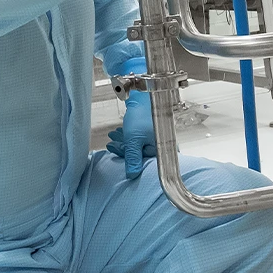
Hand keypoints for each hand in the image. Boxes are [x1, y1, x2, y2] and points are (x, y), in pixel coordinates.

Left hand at [105, 57, 156, 180]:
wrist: (141, 96)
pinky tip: (119, 134)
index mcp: (161, 150)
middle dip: (124, 149)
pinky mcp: (152, 132)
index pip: (143, 161)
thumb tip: (131, 175)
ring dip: (124, 142)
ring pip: (138, 145)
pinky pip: (140, 139)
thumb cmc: (140, 116)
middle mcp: (162, 145)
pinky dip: (129, 137)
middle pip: (140, 153)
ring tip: (113, 137)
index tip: (115, 151)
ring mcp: (157, 138)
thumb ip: (132, 159)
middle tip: (111, 145)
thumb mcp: (133, 140)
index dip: (127, 157)